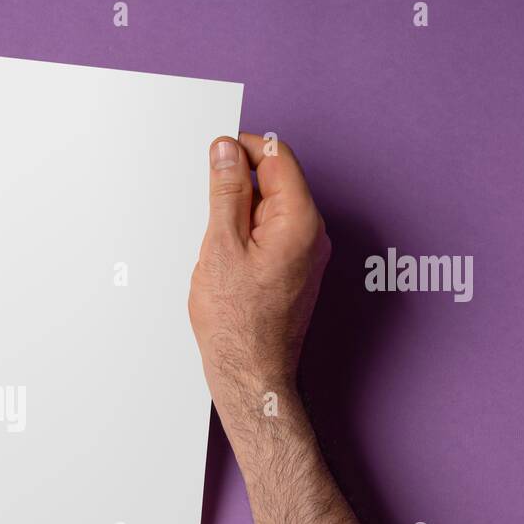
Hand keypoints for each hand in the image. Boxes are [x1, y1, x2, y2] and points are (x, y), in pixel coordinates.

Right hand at [188, 132, 330, 421]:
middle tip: (211, 216)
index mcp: (300, 221)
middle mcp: (313, 235)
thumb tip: (227, 151)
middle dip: (239, 188)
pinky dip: (247, 239)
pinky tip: (228, 265)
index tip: (215, 157)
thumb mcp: (221, 245)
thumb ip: (226, 191)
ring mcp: (307, 255)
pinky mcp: (296, 271)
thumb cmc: (236, 323)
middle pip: (276, 182)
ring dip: (240, 217)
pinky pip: (272, 236)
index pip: (277, 157)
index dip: (242, 150)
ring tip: (219, 252)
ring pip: (270, 211)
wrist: (250, 373)